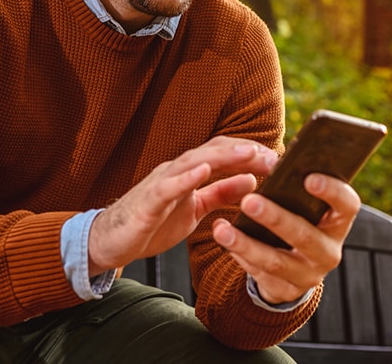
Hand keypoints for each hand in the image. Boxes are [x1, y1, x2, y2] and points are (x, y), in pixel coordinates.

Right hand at [88, 137, 277, 274]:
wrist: (111, 241)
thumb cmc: (153, 222)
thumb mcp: (195, 208)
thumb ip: (221, 193)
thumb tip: (251, 179)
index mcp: (190, 173)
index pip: (225, 154)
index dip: (252, 153)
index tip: (280, 159)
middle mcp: (177, 170)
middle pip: (214, 151)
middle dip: (246, 151)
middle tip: (275, 156)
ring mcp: (161, 183)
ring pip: (195, 162)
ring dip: (223, 156)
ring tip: (249, 152)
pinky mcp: (148, 201)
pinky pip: (167, 186)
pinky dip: (186, 176)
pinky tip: (204, 170)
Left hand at [212, 173, 360, 303]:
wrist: (297, 266)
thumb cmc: (299, 219)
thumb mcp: (305, 205)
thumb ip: (296, 186)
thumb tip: (271, 157)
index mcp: (338, 222)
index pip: (347, 205)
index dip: (332, 192)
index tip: (309, 178)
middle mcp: (329, 251)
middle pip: (304, 235)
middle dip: (275, 218)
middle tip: (249, 201)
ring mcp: (309, 274)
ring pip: (276, 260)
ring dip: (246, 244)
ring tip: (221, 229)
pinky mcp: (286, 290)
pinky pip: (260, 274)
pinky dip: (240, 256)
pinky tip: (224, 241)